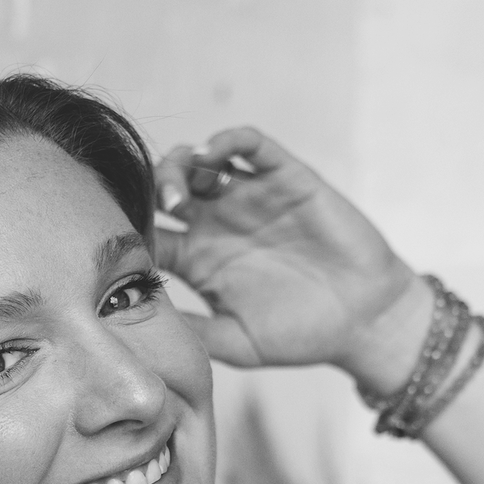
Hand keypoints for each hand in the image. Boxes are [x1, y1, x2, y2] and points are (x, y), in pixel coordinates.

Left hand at [149, 128, 424, 384]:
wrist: (365, 321)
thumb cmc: (302, 336)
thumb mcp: (237, 343)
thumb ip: (193, 332)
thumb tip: (138, 327)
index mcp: (197, 259)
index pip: (148, 233)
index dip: (127, 229)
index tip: (118, 241)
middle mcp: (217, 222)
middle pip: (165, 188)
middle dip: (151, 189)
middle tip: (157, 210)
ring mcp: (249, 197)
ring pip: (200, 160)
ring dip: (181, 165)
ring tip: (180, 192)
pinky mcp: (285, 178)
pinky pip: (251, 145)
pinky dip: (228, 140)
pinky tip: (214, 153)